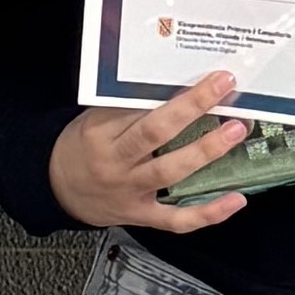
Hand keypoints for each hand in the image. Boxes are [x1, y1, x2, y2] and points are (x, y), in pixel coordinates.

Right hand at [44, 70, 253, 234]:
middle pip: (154, 132)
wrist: (58, 189)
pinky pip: (176, 219)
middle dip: (192, 107)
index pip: (138, 107)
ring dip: (206, 151)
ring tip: (235, 131)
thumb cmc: (83, 147)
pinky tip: (236, 199)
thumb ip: (127, 108)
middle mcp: (114, 161)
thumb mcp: (94, 121)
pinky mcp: (141, 215)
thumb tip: (179, 87)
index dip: (175, 91)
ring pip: (170, 171)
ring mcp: (129, 191)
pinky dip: (209, 212)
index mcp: (100, 132)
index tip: (208, 75)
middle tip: (224, 88)